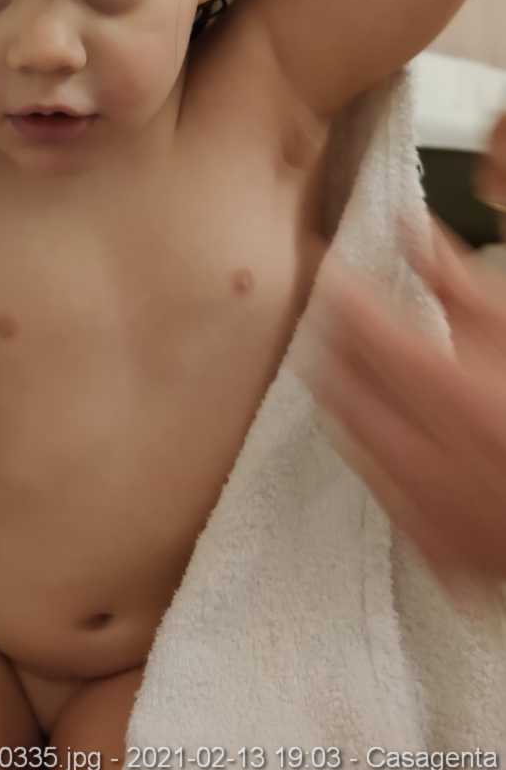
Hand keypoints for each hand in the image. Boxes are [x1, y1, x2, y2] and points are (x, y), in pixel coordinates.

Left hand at [297, 113, 505, 599]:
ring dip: (342, 388)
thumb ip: (453, 279)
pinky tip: (387, 424)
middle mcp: (429, 455)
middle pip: (337, 378)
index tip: (317, 256)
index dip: (331, 283)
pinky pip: (373, 482)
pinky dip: (369, 445)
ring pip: (344, 432)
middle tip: (334, 306)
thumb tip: (407, 223)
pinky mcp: (433, 546)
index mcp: (452, 394)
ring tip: (355, 357)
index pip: (356, 324)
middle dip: (328, 334)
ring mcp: (426, 508)